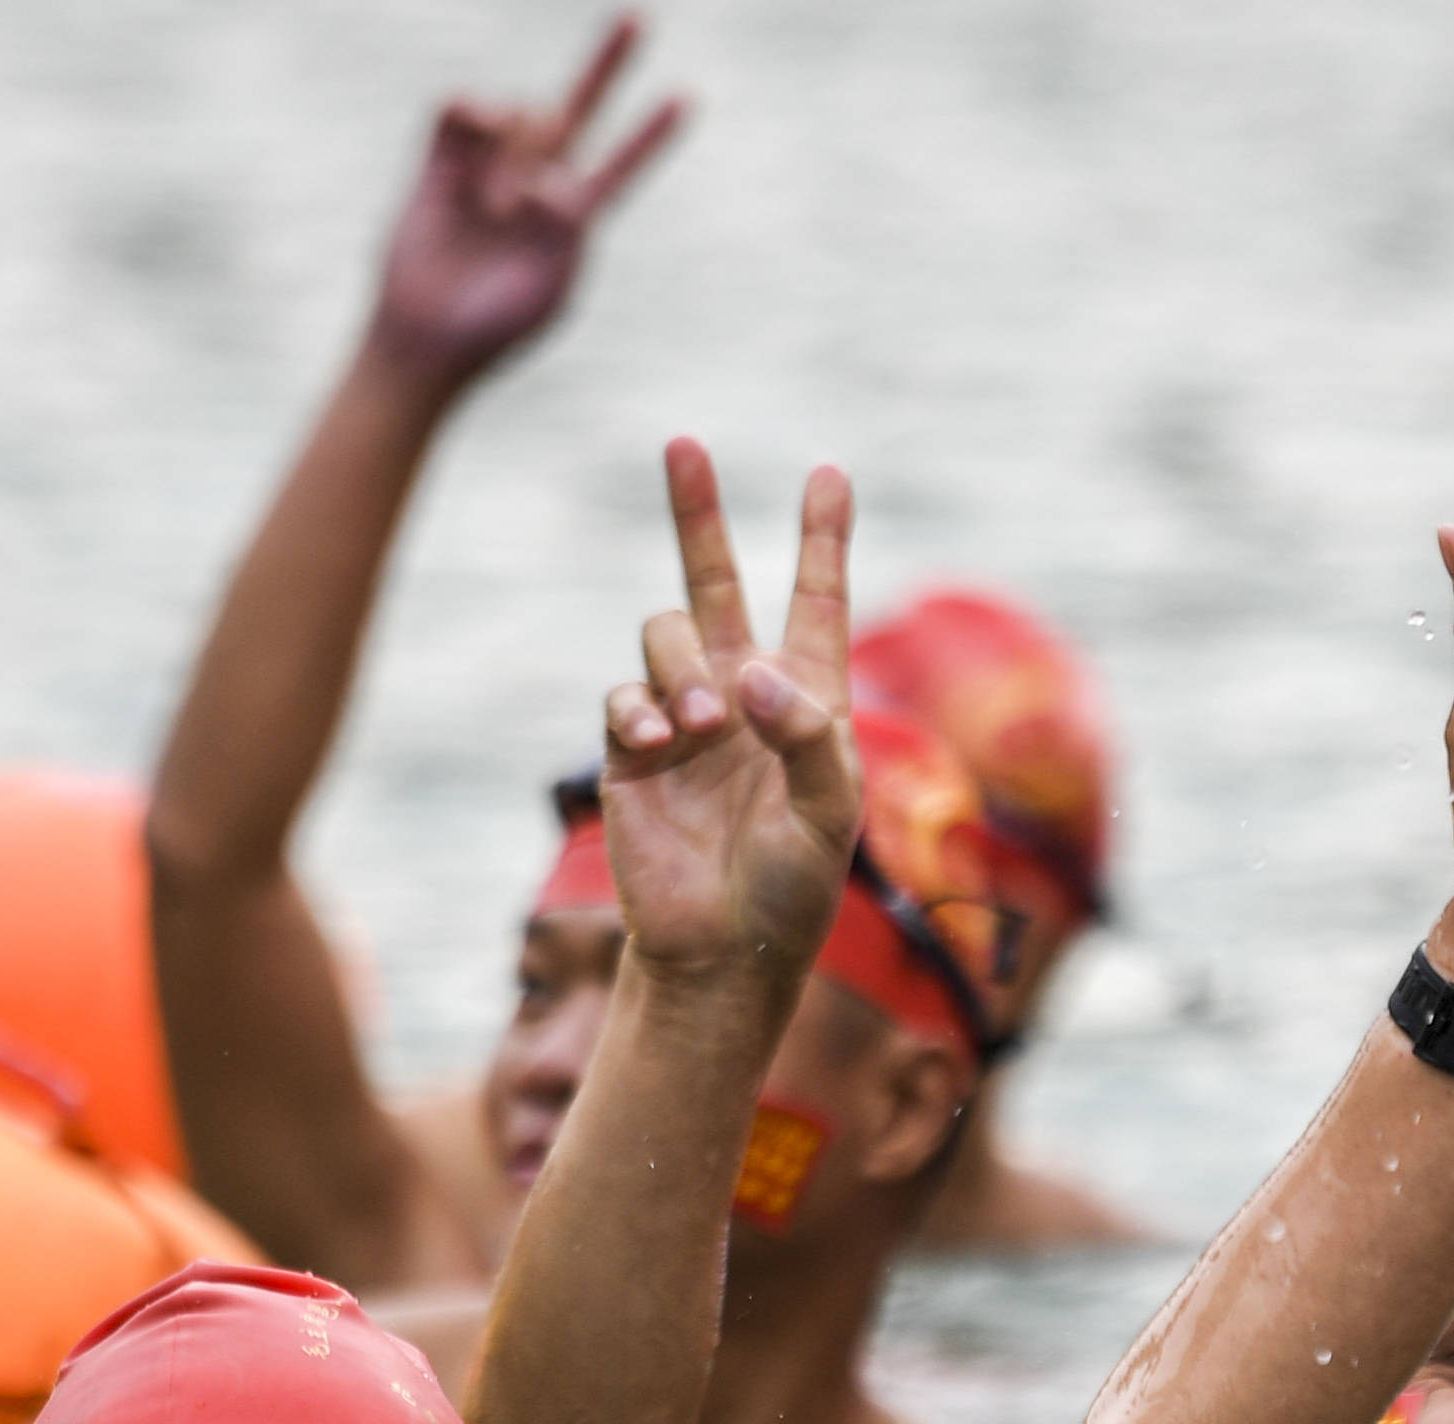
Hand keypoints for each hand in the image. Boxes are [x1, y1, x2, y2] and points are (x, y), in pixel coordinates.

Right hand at [366, 17, 681, 388]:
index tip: (686, 98)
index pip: (620, 165)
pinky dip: (471, 109)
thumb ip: (562, 231)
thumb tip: (546, 178)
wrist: (424, 342)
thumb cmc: (493, 329)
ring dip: (516, 146)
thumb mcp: (546, 290)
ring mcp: (489, 167)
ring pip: (520, 112)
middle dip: (608, 62)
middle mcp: (535, 180)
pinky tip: (475, 126)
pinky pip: (460, 108)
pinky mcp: (440, 162)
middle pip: (579, 107)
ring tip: (495, 205)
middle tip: (639, 16)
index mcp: (572, 216)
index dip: (650, 135)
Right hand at [597, 441, 860, 979]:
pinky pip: (623, 696)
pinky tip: (664, 744)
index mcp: (805, 698)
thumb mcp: (830, 812)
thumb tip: (748, 673)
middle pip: (712, 581)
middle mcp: (739, 694)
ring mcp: (680, 720)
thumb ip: (804, 734)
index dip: (822, 537)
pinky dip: (641, 708)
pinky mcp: (629, 755)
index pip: (816, 599)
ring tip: (701, 728)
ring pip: (665, 636)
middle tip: (683, 443)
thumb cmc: (794, 889)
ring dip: (682, 667)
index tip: (830, 473)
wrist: (719, 952)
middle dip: (697, 512)